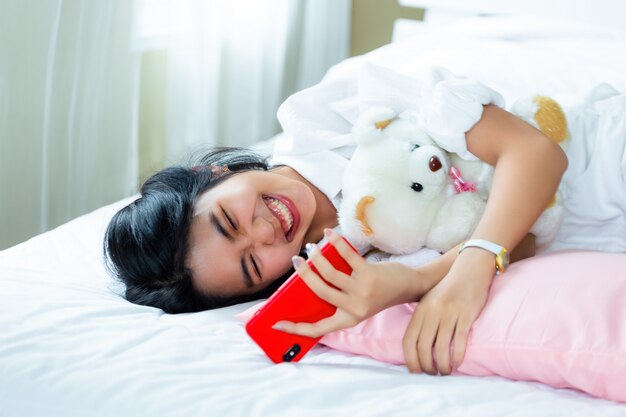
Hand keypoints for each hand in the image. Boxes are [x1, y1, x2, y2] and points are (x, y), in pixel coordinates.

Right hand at [274, 229, 425, 337]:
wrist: (408, 287)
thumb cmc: (378, 293)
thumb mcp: (357, 304)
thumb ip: (337, 299)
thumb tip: (310, 279)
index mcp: (347, 320)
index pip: (317, 329)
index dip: (295, 328)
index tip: (277, 324)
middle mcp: (354, 308)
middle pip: (319, 291)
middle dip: (303, 275)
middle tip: (296, 262)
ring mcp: (362, 291)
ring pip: (329, 274)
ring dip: (316, 258)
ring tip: (312, 249)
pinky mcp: (369, 274)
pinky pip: (346, 256)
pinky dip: (334, 243)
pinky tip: (328, 234)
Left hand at [402, 248, 495, 374]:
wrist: (469, 270)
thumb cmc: (448, 289)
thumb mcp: (429, 301)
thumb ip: (421, 320)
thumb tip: (416, 346)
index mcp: (420, 310)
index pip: (408, 340)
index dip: (410, 359)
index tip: (415, 371)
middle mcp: (432, 312)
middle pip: (423, 347)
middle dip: (426, 366)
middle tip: (432, 374)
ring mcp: (449, 313)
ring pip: (441, 347)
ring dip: (442, 365)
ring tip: (445, 371)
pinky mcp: (465, 315)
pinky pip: (459, 340)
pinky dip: (457, 356)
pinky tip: (457, 363)